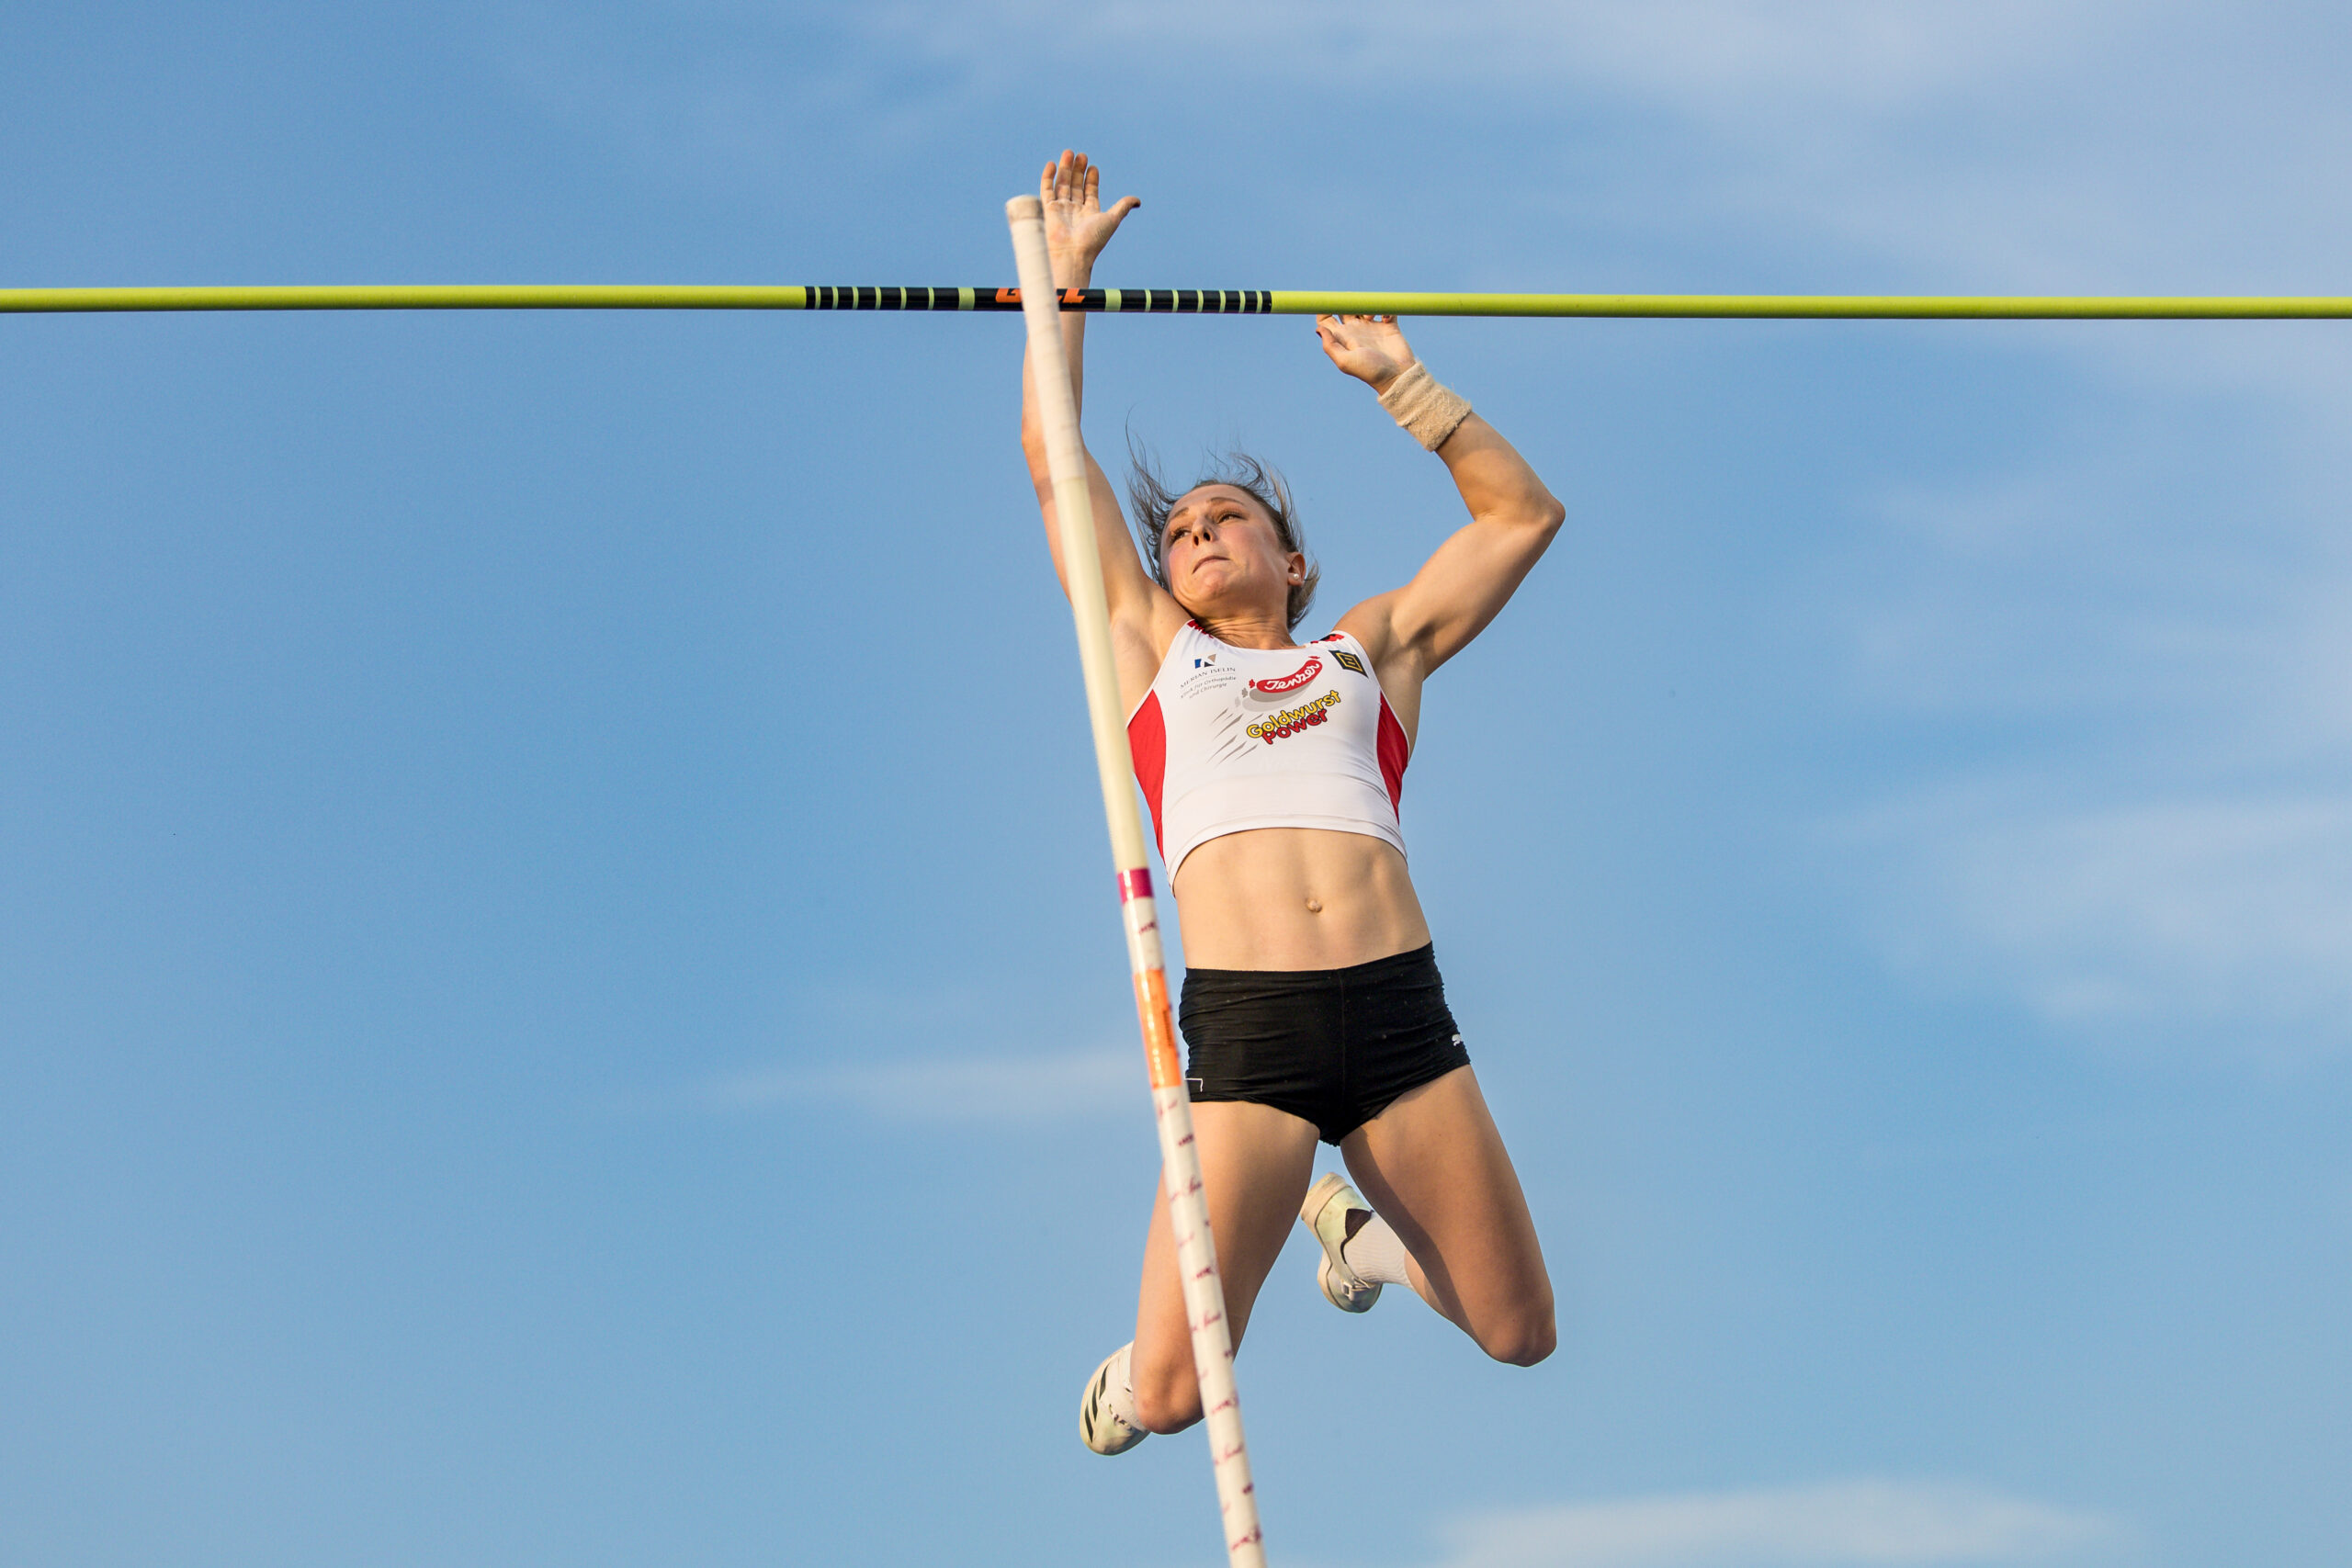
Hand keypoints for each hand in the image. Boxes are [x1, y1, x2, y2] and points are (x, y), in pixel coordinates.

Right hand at [1040, 150, 1139, 288]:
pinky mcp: (1049, 209)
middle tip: (1081, 155)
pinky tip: (1052, 164)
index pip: (1090, 192)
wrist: (1072, 253)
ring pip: (1063, 185)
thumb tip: (1138, 201)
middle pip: (1076, 186)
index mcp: (1090, 214)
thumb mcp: (1113, 219)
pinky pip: (1047, 190)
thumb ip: (1123, 207)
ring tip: (1069, 153)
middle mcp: (1075, 211)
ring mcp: (1061, 210)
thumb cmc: (1093, 239)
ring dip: (1066, 169)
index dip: (1092, 179)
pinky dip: (1048, 177)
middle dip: (1078, 170)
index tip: (1093, 167)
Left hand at [1314, 313, 1416, 392]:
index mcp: (1342, 339)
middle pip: (1344, 309)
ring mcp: (1372, 327)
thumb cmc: (1370, 371)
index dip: (1324, 310)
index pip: (1326, 320)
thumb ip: (1330, 346)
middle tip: (1352, 303)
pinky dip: (1385, 308)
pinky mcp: (1388, 325)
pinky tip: (1386, 318)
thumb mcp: (1345, 361)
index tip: (1328, 304)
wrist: (1397, 376)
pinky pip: (1385, 309)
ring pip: (1364, 306)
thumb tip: (1318, 328)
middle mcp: (1355, 331)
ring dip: (1366, 306)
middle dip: (1346, 302)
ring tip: (1370, 317)